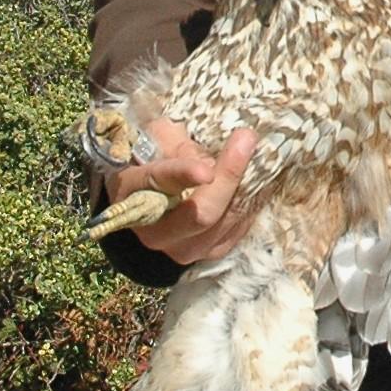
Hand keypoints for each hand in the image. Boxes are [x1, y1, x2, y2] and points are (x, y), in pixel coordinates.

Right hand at [102, 118, 260, 264]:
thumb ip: (176, 142)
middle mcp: (155, 232)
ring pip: (226, 221)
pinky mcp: (212, 252)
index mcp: (131, 194)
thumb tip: (211, 157)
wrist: (155, 204)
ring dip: (247, 185)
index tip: (206, 170)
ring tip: (259, 154)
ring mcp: (184, 248)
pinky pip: (239, 227)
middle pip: (201, 213)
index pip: (158, 183)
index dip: (182, 176)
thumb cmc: (154, 159)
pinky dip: (252, 201)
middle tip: (246, 138)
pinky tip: (258, 178)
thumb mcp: (156, 139)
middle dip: (228, 176)